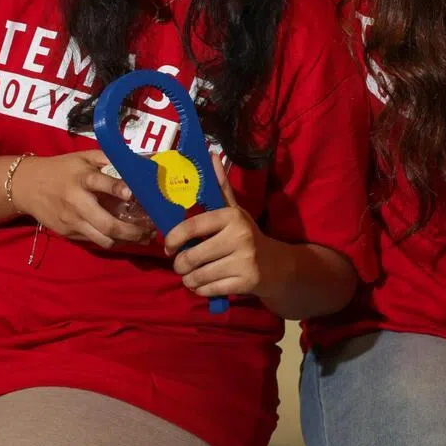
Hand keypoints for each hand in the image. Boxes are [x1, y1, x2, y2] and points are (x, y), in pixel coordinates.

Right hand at [10, 149, 153, 247]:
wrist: (25, 186)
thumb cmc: (62, 169)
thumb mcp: (83, 157)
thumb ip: (108, 159)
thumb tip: (139, 162)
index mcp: (81, 178)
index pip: (100, 183)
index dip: (117, 188)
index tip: (133, 194)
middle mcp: (76, 202)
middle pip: (107, 224)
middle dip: (133, 231)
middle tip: (152, 230)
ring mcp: (71, 221)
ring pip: (103, 239)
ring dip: (127, 241)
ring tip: (144, 237)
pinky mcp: (67, 234)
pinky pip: (94, 241)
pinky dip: (113, 241)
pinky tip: (126, 238)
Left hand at [165, 157, 271, 300]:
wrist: (277, 265)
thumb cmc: (247, 235)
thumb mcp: (235, 211)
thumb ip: (220, 187)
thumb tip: (211, 155)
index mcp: (231, 216)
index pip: (191, 227)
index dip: (172, 239)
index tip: (168, 247)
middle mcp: (239, 236)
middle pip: (191, 257)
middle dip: (180, 265)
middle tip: (182, 265)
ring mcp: (244, 261)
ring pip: (198, 276)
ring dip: (189, 280)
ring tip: (192, 276)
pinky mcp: (246, 282)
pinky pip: (209, 289)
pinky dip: (201, 290)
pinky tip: (205, 284)